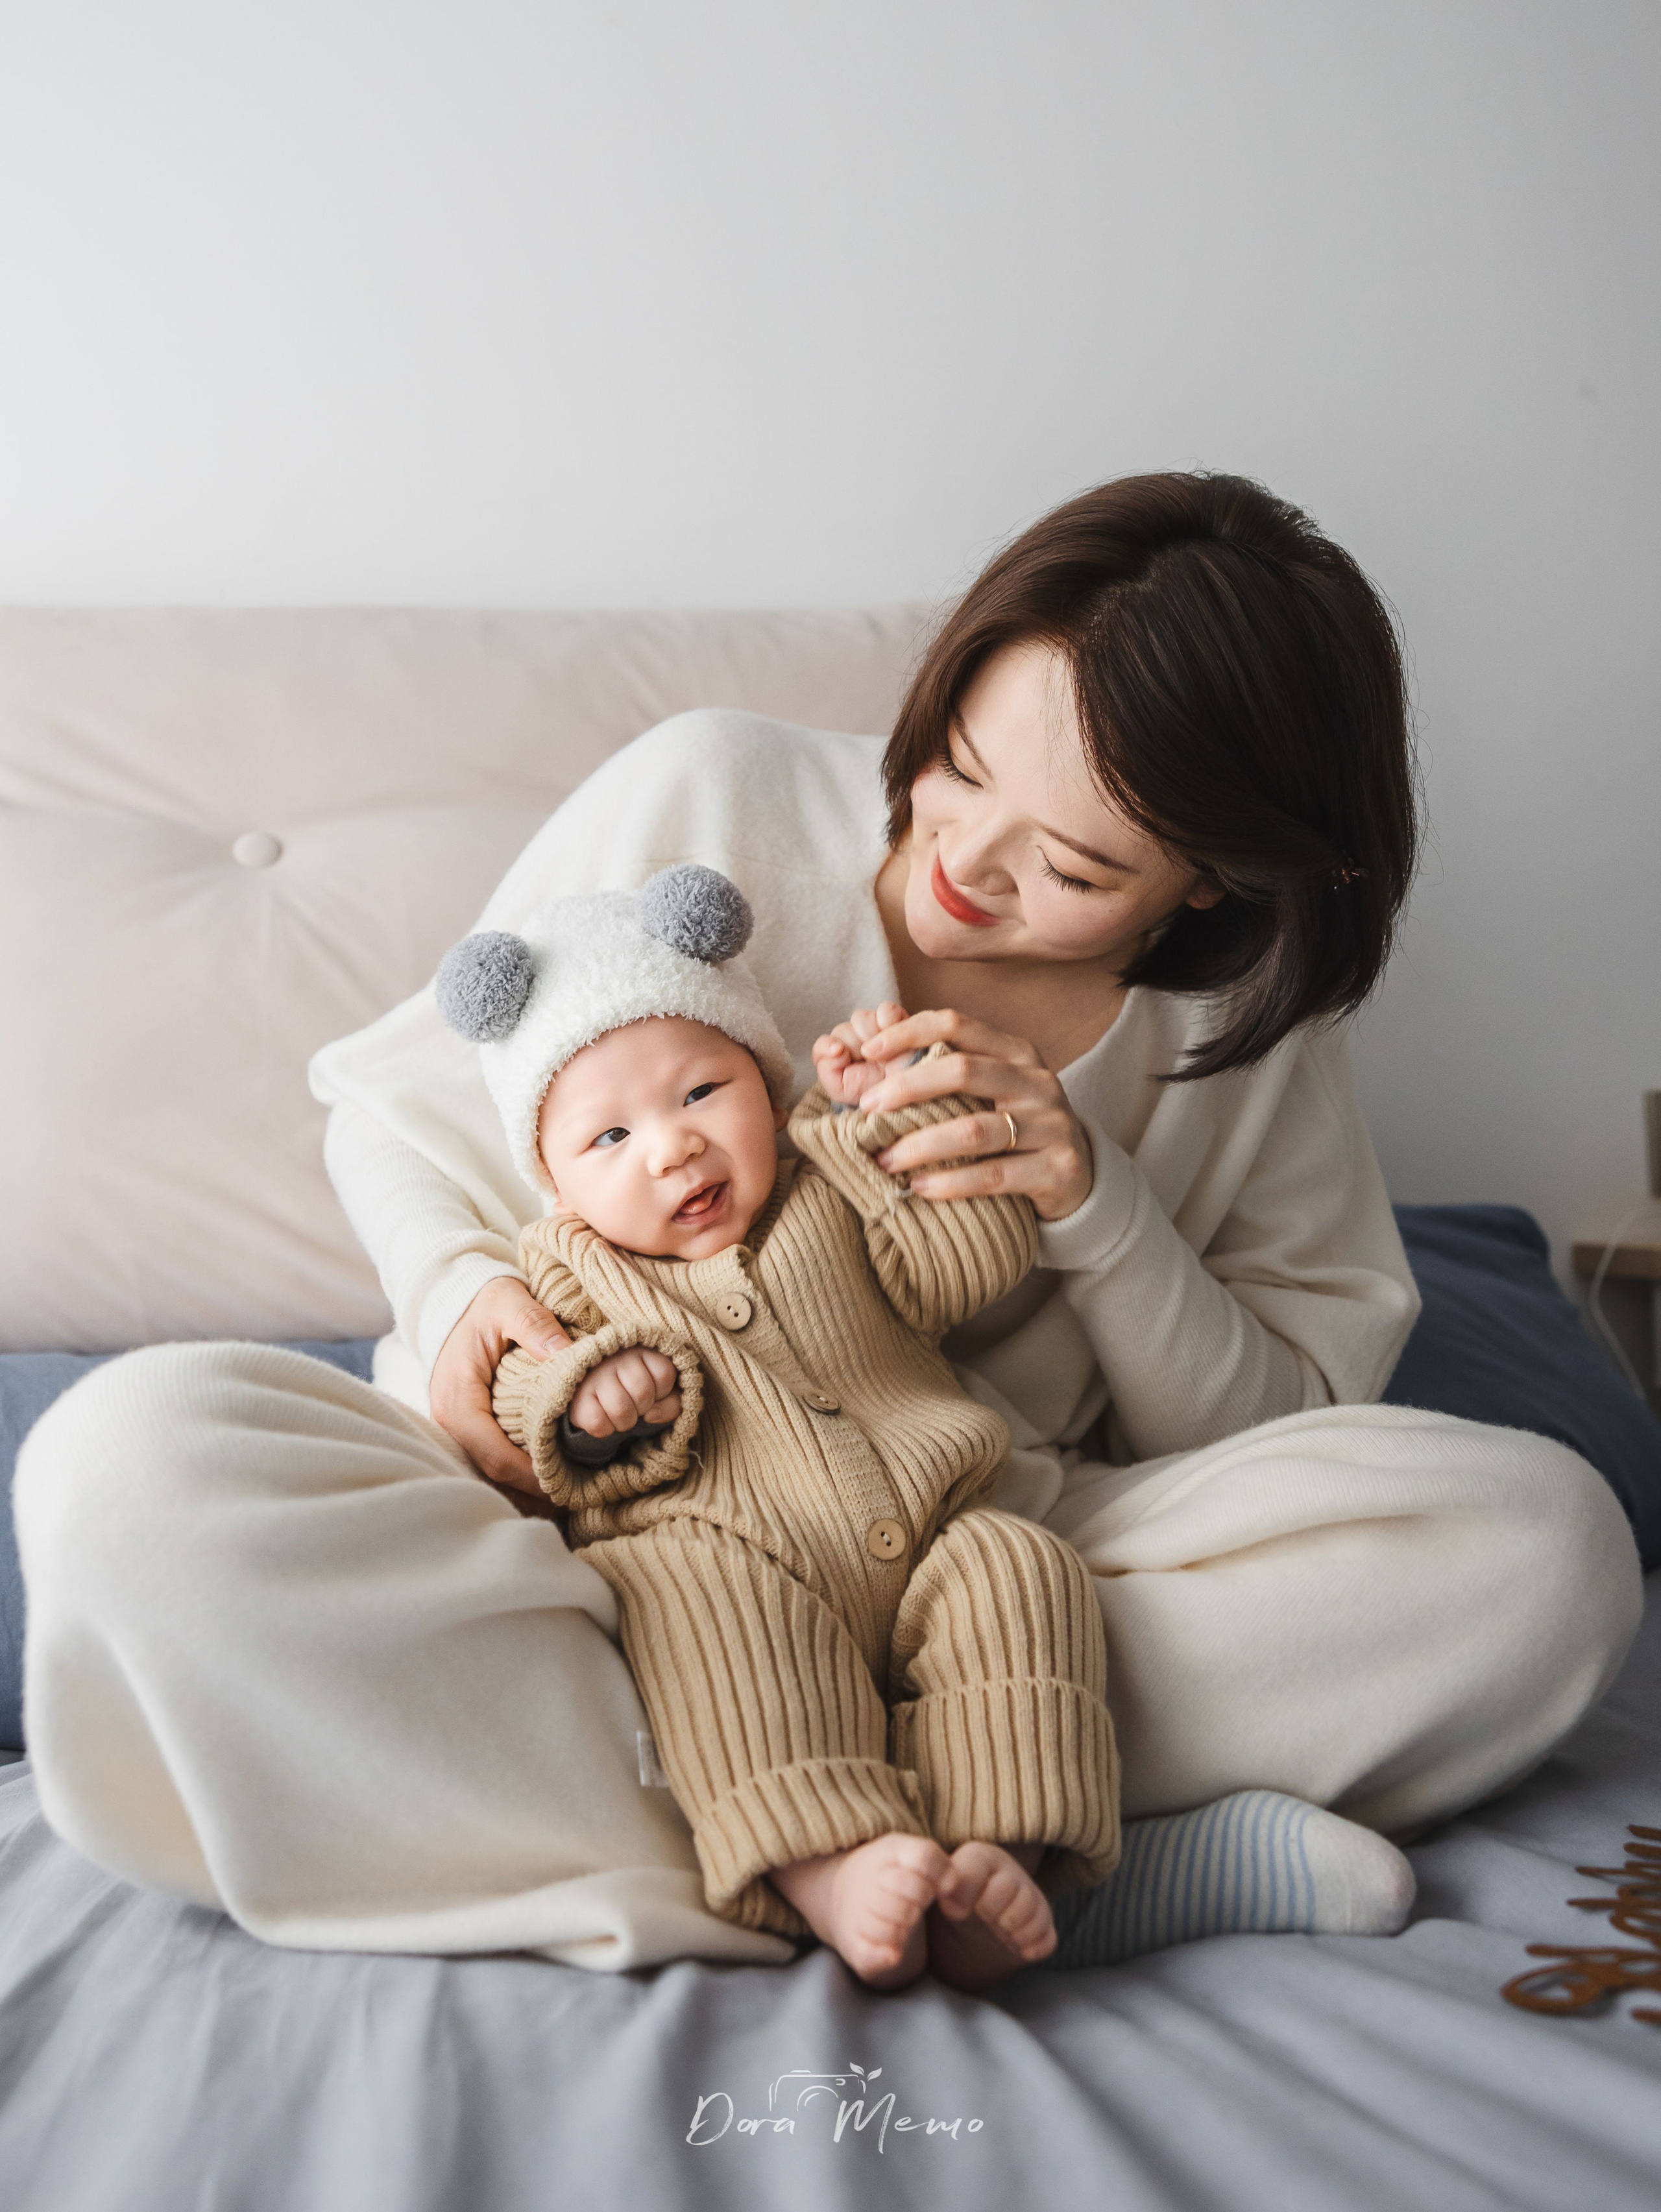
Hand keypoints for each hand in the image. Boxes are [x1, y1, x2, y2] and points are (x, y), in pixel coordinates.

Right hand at [430, 1276, 572, 1494]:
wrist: (452, 1299)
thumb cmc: (482, 1302)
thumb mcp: (507, 1301)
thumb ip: (534, 1324)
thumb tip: (565, 1353)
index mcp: (458, 1402)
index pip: (495, 1456)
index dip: (532, 1476)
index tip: (568, 1482)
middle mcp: (451, 1423)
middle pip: (493, 1473)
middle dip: (532, 1489)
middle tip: (576, 1496)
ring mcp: (456, 1427)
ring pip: (491, 1471)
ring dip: (526, 1486)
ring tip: (568, 1494)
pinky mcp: (466, 1425)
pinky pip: (491, 1458)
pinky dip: (518, 1471)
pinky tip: (548, 1475)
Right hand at [567, 1348, 681, 1439]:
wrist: (585, 1388)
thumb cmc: (630, 1390)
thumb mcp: (659, 1392)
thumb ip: (671, 1404)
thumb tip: (651, 1416)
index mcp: (640, 1350)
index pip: (664, 1373)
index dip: (662, 1392)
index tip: (651, 1390)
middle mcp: (616, 1358)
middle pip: (643, 1394)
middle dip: (642, 1409)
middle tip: (632, 1405)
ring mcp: (595, 1376)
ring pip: (622, 1411)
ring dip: (624, 1422)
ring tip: (618, 1414)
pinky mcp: (577, 1398)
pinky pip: (598, 1424)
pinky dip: (605, 1429)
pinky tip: (603, 1418)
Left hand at [812, 1000, 909, 1106]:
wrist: (909, 1096)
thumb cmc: (878, 1095)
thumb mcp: (844, 1091)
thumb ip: (827, 1070)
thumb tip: (835, 1048)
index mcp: (841, 1056)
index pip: (824, 1043)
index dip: (828, 1046)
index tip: (839, 1052)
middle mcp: (856, 1040)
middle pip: (842, 1029)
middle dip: (853, 1046)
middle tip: (870, 1062)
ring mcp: (876, 1029)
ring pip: (860, 1018)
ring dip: (870, 1035)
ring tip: (884, 1055)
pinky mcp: (896, 1020)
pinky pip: (885, 1009)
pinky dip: (888, 1021)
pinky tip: (895, 1040)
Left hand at [854, 1008, 1094, 1223]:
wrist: (1077, 1178)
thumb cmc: (1015, 1129)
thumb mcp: (992, 1091)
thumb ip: (949, 1070)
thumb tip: (876, 1049)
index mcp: (1016, 1053)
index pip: (957, 1025)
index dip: (909, 1032)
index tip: (868, 1050)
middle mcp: (1036, 1082)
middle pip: (962, 1071)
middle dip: (906, 1088)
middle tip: (866, 1110)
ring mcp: (1051, 1124)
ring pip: (974, 1130)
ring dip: (921, 1146)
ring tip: (884, 1160)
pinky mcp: (1058, 1168)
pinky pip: (994, 1175)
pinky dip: (951, 1183)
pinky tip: (920, 1189)